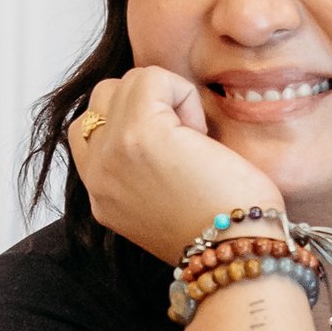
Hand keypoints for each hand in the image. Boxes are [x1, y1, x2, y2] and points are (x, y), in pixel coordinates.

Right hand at [68, 68, 279, 268]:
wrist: (241, 253)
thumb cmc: (228, 229)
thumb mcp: (169, 203)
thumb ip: (146, 169)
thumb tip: (164, 124)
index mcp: (102, 197)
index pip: (90, 131)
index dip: (135, 122)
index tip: (174, 156)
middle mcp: (98, 178)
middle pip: (102, 100)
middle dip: (146, 105)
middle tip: (185, 144)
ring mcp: (112, 154)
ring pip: (123, 83)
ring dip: (164, 98)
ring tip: (192, 139)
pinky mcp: (138, 134)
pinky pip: (151, 77)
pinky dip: (182, 94)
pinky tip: (202, 135)